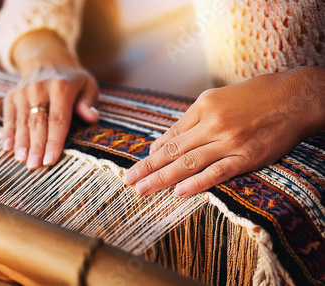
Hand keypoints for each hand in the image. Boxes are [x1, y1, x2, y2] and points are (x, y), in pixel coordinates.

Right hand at [3, 30, 98, 169]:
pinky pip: (9, 117)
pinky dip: (8, 133)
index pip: (58, 119)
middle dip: (36, 146)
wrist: (47, 60)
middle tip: (34, 166)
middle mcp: (39, 88)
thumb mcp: (87, 85)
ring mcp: (23, 91)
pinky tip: (7, 148)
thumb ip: (89, 102)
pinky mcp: (11, 95)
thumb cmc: (72, 80)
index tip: (51, 160)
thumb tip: (92, 117)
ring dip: (21, 142)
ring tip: (22, 160)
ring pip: (22, 121)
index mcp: (61, 87)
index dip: (54, 141)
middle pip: (38, 122)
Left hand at [124, 67, 324, 196]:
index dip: (153, 153)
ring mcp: (229, 141)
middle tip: (128, 180)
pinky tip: (179, 192)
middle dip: (148, 167)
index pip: (172, 135)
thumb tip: (164, 141)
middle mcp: (212, 123)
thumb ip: (190, 119)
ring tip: (142, 189)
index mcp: (203, 106)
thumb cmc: (256, 96)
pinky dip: (197, 183)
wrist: (296, 97)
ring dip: (162, 178)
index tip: (140, 164)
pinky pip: (217, 172)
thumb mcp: (218, 97)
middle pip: (173, 150)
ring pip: (188, 162)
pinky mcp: (247, 156)